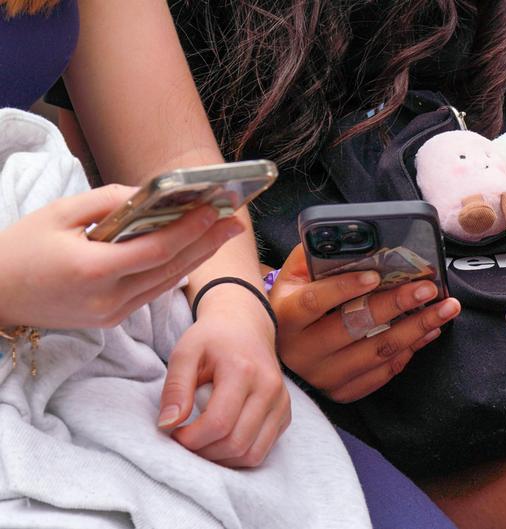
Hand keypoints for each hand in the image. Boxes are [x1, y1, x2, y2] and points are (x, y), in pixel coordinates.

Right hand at [0, 184, 242, 327]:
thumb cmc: (20, 248)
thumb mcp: (59, 213)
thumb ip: (108, 201)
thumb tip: (150, 192)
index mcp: (93, 271)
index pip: (156, 250)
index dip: (190, 230)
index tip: (215, 210)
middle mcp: (107, 298)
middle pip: (171, 268)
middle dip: (206, 243)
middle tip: (235, 220)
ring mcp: (111, 314)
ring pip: (166, 282)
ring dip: (196, 257)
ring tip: (222, 233)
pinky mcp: (111, 320)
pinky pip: (152, 292)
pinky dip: (173, 271)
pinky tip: (192, 253)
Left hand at [157, 287, 289, 467]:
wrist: (246, 325)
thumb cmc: (212, 338)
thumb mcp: (185, 352)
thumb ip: (175, 388)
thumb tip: (168, 425)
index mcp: (243, 371)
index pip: (218, 423)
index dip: (191, 439)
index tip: (173, 433)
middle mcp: (269, 388)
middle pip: (236, 444)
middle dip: (204, 452)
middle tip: (185, 441)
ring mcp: (281, 402)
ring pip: (252, 454)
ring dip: (221, 459)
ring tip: (201, 443)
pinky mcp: (285, 413)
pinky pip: (262, 450)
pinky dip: (238, 455)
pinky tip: (220, 440)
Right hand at [270, 244, 460, 402]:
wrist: (280, 350)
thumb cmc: (294, 302)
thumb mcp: (293, 276)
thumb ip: (316, 255)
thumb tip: (351, 237)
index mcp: (287, 315)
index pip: (316, 301)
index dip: (346, 288)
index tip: (377, 275)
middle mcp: (302, 350)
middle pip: (355, 328)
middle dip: (397, 305)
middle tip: (429, 288)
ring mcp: (322, 376)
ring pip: (376, 353)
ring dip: (416, 329)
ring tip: (444, 309)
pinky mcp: (341, 392)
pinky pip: (381, 374)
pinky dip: (410, 352)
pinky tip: (428, 332)